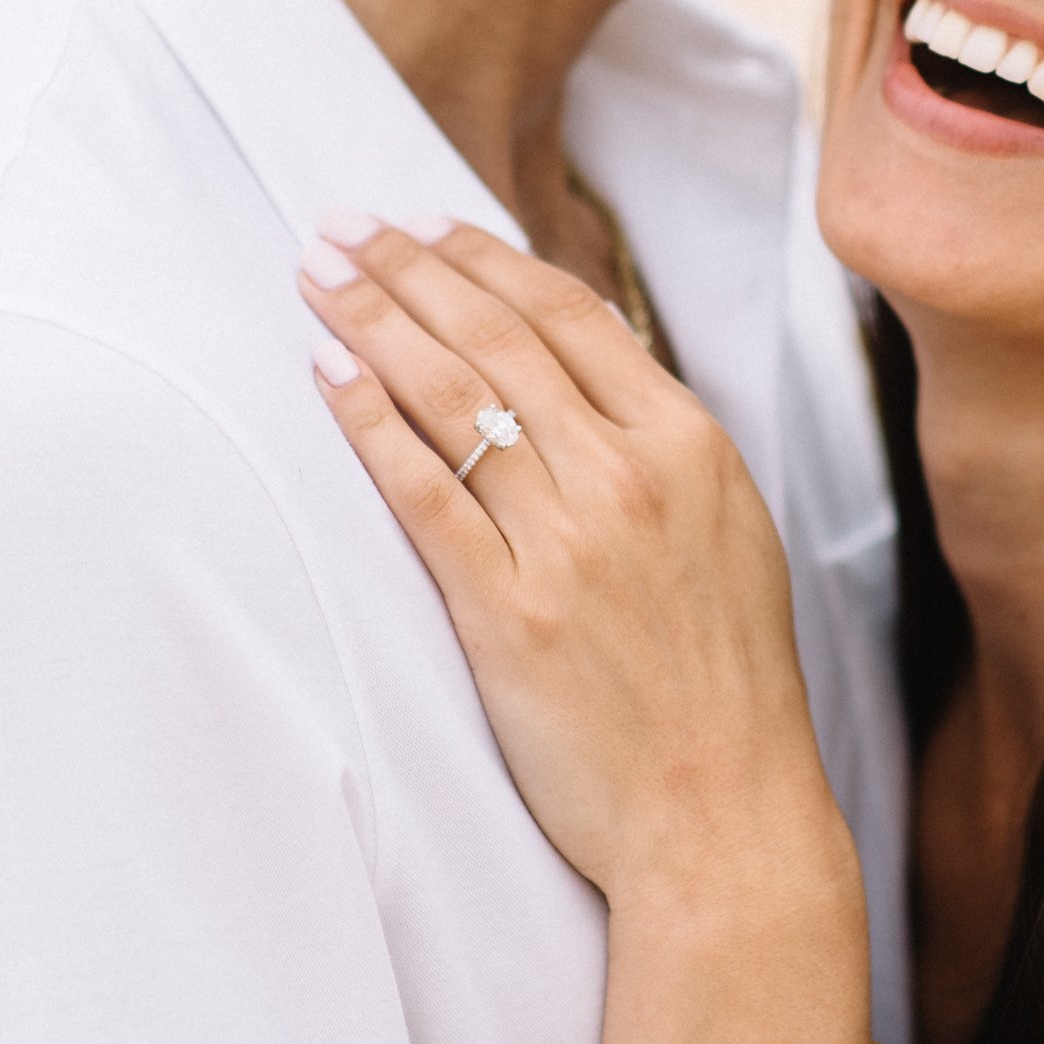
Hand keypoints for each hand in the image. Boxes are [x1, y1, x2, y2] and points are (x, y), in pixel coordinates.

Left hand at [301, 219, 871, 1043]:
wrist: (724, 816)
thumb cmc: (723, 689)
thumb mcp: (727, 540)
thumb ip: (663, 456)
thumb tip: (581, 384)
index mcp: (693, 447)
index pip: (572, 315)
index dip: (488, 260)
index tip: (427, 228)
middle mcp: (633, 476)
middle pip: (500, 337)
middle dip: (409, 268)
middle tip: (341, 227)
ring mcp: (570, 540)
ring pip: (454, 394)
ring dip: (373, 320)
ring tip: (316, 276)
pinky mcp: (508, 610)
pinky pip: (422, 490)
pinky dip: (368, 421)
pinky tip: (325, 375)